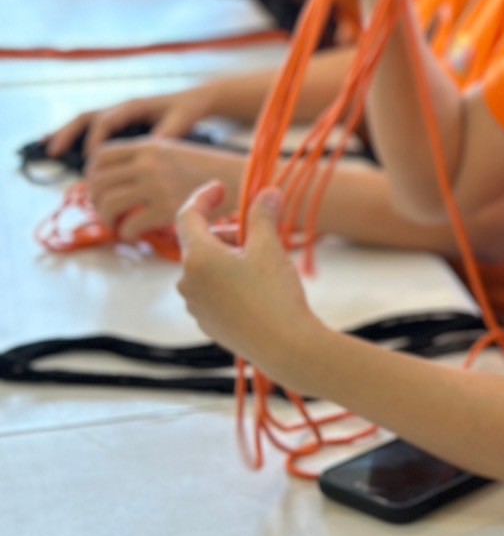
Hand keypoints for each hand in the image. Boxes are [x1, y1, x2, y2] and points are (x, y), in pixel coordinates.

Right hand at [47, 84, 218, 159]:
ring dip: (66, 135)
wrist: (195, 99)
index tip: (91, 159)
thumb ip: (166, 133)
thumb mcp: (181, 119)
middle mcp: (120, 108)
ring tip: (49, 151)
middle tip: (53, 152)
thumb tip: (148, 151)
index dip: (96, 140)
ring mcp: (117, 115)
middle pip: (86, 118)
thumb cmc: (188, 109)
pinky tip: (62, 150)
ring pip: (84, 122)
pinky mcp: (118, 123)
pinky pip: (91, 128)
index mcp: (134, 106)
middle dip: (68, 134)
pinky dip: (75, 137)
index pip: (106, 121)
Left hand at [85, 138, 242, 241]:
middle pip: (98, 182)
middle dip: (96, 201)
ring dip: (108, 219)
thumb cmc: (213, 171)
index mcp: (151, 146)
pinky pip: (129, 225)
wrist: (245, 181)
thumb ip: (147, 160)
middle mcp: (149, 163)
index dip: (93, 176)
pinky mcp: (167, 209)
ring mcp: (157, 186)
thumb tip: (117, 180)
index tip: (102, 189)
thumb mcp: (177, 152)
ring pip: (107, 204)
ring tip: (120, 225)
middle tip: (109, 212)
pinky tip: (136, 234)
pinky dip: (127, 233)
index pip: (100, 157)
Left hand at [175, 182, 323, 383]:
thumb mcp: (270, 247)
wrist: (284, 346)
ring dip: (229, 257)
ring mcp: (196, 306)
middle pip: (200, 243)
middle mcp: (187, 282)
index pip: (187, 216)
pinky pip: (213, 291)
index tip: (221, 189)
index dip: (203, 198)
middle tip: (260, 234)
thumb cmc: (274, 294)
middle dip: (227, 232)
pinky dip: (230, 280)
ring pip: (207, 268)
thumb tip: (266, 192)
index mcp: (197, 258)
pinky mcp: (208, 323)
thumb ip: (262, 215)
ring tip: (263, 263)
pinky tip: (259, 288)